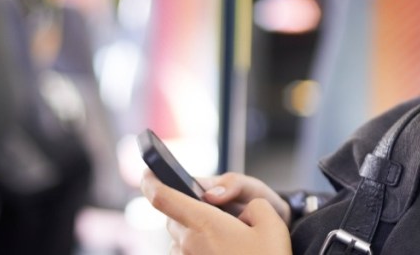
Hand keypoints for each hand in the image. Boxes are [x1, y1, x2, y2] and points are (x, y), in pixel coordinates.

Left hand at [141, 170, 291, 254]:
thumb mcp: (272, 223)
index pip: (164, 198)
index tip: (147, 172)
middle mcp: (190, 244)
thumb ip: (254, 205)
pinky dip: (198, 249)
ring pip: (180, 240)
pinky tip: (224, 251)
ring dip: (193, 232)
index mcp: (205, 224)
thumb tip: (243, 213)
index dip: (151, 182)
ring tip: (225, 238)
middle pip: (174, 218)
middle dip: (186, 209)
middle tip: (212, 210)